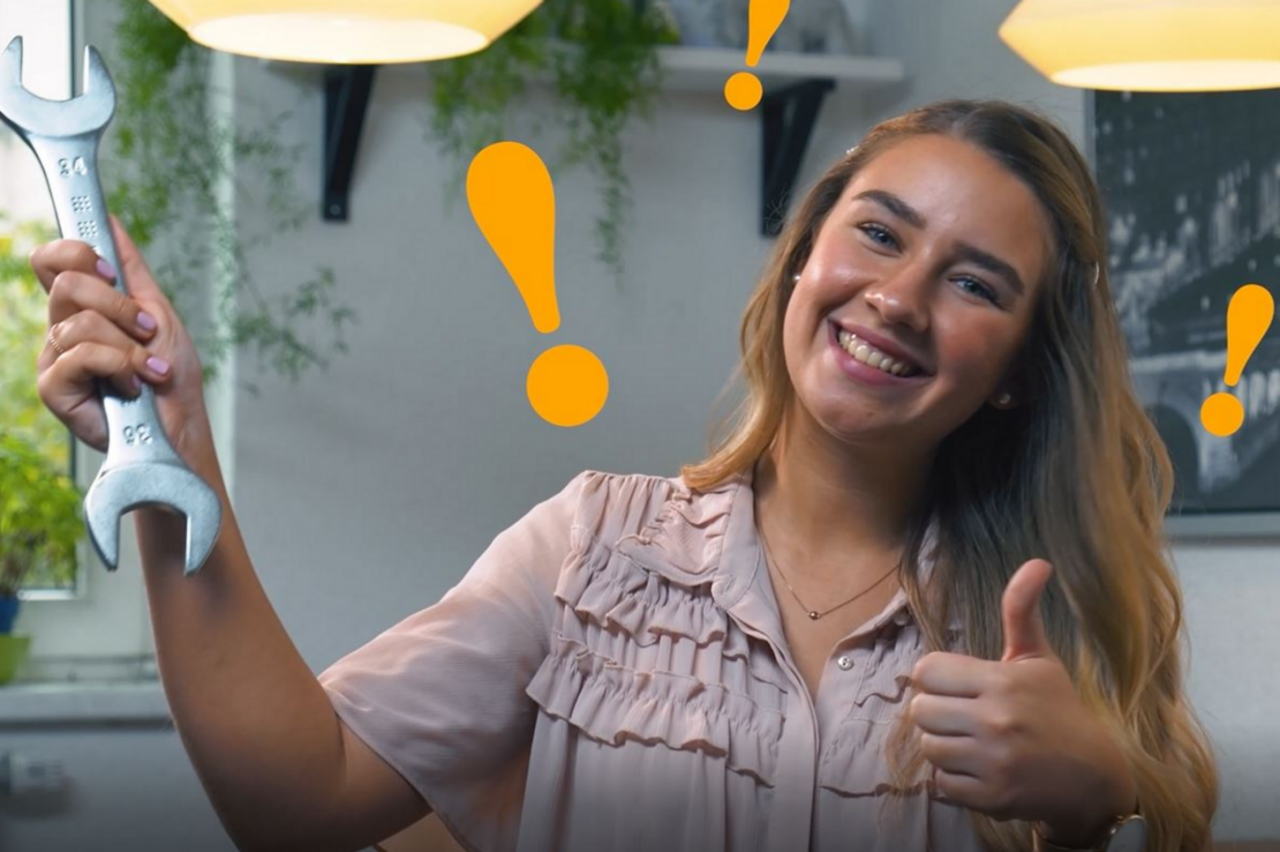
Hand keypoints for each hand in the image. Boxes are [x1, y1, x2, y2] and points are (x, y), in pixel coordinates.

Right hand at [32, 216, 214, 468]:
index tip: (108, 269)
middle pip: (68, 283)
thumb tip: (109, 219)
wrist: (179, 425)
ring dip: (130, 346)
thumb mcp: (158, 312)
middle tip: (146, 332)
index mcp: (82, 307)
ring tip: (148, 371)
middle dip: (120, 306)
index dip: (74, 252)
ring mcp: (54, 357)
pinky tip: (132, 387)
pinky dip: (120, 367)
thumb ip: (130, 269)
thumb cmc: (170, 376)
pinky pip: (80, 354)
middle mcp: (62, 328)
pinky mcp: (53, 387)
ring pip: (81, 321)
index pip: (52, 260)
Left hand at [908, 559, 1136, 842]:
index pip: (927, 671)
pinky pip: (941, 783)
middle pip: (920, 710)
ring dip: (942, 745)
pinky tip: (977, 768)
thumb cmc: (1057, 710)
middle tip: (961, 716)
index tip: (956, 686)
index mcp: (1002, 681)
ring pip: (928, 747)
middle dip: (936, 712)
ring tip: (969, 742)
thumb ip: (1022, 611)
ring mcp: (993, 761)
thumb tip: (1038, 561)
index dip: (936, 677)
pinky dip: (952, 778)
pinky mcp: (992, 797)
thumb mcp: (1039, 659)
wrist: (1092, 776)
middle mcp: (996, 720)